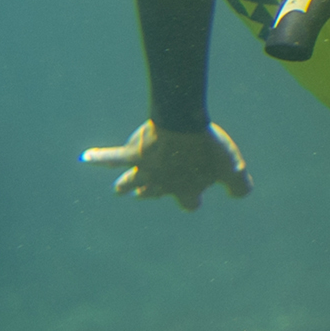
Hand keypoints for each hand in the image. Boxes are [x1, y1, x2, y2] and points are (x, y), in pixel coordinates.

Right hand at [81, 120, 252, 209]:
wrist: (183, 127)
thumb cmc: (208, 149)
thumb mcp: (231, 167)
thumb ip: (239, 185)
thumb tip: (242, 194)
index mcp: (185, 189)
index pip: (189, 203)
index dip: (193, 199)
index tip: (198, 196)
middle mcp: (162, 184)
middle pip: (155, 193)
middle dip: (153, 192)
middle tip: (148, 192)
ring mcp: (145, 170)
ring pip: (131, 183)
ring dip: (126, 186)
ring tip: (120, 188)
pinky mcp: (133, 154)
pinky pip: (112, 157)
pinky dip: (99, 157)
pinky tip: (87, 157)